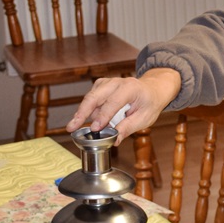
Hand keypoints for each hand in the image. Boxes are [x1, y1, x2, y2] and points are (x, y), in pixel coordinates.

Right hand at [65, 69, 181, 145]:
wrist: (152, 90)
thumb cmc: (149, 104)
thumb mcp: (145, 118)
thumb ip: (128, 127)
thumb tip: (114, 140)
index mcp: (131, 88)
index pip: (114, 102)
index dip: (103, 116)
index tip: (95, 129)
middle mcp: (117, 82)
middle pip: (95, 96)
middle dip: (82, 112)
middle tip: (71, 127)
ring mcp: (107, 82)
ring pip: (90, 98)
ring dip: (84, 113)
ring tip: (77, 127)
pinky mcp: (101, 86)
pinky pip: (91, 98)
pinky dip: (88, 110)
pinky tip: (89, 120)